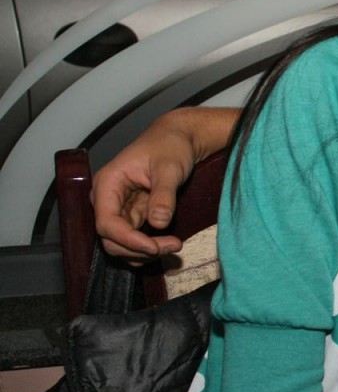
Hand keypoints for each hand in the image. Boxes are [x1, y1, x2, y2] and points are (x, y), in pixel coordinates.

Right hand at [92, 107, 237, 261]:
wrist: (177, 139)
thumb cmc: (170, 146)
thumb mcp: (170, 168)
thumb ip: (163, 194)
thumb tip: (159, 222)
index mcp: (107, 183)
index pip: (106, 222)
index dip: (127, 240)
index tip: (153, 247)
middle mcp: (106, 199)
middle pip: (110, 238)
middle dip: (138, 249)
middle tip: (173, 246)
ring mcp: (117, 209)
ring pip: (120, 243)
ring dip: (143, 252)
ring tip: (174, 245)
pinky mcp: (131, 215)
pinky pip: (132, 239)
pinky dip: (146, 247)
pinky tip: (166, 244)